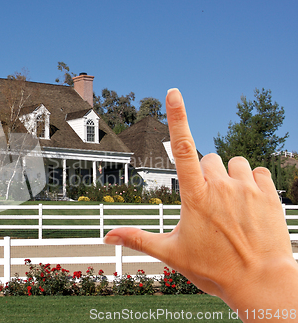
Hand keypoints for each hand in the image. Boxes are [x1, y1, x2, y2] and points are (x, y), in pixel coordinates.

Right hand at [104, 89, 297, 315]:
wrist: (262, 283)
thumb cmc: (215, 270)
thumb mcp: (171, 254)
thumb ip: (137, 238)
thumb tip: (106, 236)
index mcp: (195, 196)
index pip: (181, 147)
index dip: (176, 117)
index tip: (173, 92)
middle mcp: (221, 186)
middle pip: (208, 159)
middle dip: (204, 174)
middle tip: (208, 204)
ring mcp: (247, 188)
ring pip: (233, 162)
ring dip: (229, 176)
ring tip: (230, 204)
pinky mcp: (269, 194)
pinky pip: (258, 171)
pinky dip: (251, 181)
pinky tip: (250, 203)